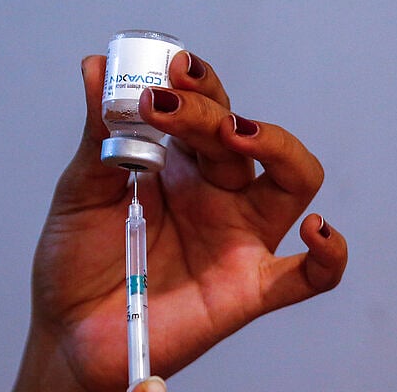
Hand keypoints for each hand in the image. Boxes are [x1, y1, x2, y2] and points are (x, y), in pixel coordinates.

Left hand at [13, 52, 347, 391]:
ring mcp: (234, 238)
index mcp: (177, 165)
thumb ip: (97, 132)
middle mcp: (214, 194)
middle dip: (208, 109)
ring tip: (236, 132)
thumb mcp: (80, 189)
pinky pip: (308, 276)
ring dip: (276, 147)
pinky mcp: (246, 288)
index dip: (196, 86)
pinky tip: (319, 230)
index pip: (205, 110)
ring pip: (292, 182)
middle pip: (239, 135)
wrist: (67, 329)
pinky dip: (329, 254)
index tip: (170, 68)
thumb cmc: (75, 259)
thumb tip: (95, 65)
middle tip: (169, 99)